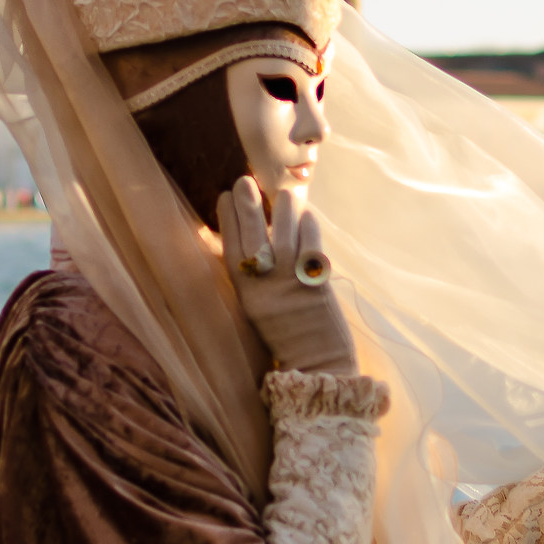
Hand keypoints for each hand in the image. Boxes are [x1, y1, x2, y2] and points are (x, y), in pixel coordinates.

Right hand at [216, 176, 358, 375]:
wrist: (316, 363)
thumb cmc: (286, 334)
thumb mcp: (257, 307)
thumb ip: (253, 276)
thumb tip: (255, 237)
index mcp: (245, 293)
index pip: (230, 247)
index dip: (227, 219)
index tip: (226, 197)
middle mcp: (264, 285)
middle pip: (251, 235)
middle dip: (246, 204)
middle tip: (243, 180)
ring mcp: (290, 282)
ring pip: (283, 233)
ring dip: (283, 209)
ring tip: (283, 194)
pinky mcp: (317, 281)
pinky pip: (311, 243)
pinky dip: (308, 225)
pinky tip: (306, 214)